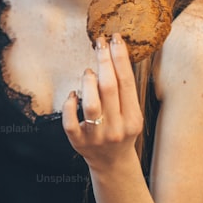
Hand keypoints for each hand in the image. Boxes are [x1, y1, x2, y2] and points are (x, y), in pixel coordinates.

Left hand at [62, 34, 143, 171]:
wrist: (112, 164)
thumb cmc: (121, 131)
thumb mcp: (130, 114)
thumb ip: (123, 92)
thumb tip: (113, 56)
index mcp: (133, 119)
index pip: (126, 82)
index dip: (120, 57)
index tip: (115, 38)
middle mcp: (117, 128)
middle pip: (109, 88)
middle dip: (104, 60)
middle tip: (99, 42)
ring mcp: (97, 137)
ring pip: (90, 104)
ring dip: (87, 82)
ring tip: (88, 72)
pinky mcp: (78, 143)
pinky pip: (70, 121)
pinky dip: (69, 104)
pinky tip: (73, 95)